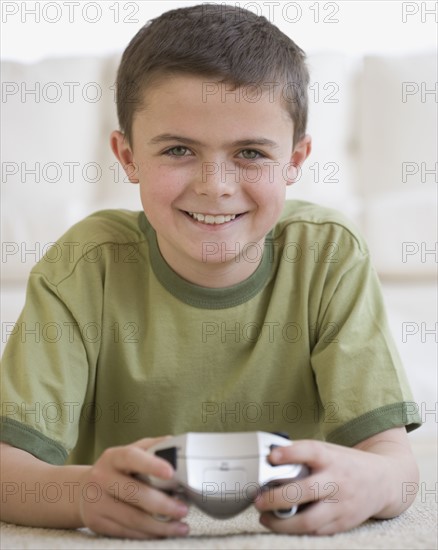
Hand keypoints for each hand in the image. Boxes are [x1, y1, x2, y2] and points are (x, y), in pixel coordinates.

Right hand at [78, 437, 188, 538]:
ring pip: (132, 518)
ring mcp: (96, 502)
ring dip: (160, 525)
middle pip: (133, 493)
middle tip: (183, 509)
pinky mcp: (97, 523)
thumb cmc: (117, 469)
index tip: (171, 472)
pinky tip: (163, 532)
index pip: (131, 457)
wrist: (82, 491)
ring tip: (180, 526)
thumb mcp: (130, 452)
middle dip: (162, 504)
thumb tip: (178, 447)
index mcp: (112, 457)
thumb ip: (153, 448)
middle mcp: (101, 478)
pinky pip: (126, 532)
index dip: (151, 464)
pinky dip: (148, 534)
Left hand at [254, 437, 402, 534]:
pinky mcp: (343, 523)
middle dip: (277, 497)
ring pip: (309, 520)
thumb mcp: (330, 451)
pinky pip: (316, 531)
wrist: (384, 481)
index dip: (291, 453)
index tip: (272, 456)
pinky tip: (283, 525)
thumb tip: (271, 455)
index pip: (311, 451)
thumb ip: (305, 454)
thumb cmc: (346, 464)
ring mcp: (342, 504)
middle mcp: (338, 480)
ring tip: (264, 517)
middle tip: (258, 500)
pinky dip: (296, 530)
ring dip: (282, 522)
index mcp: (332, 458)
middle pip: (306, 490)